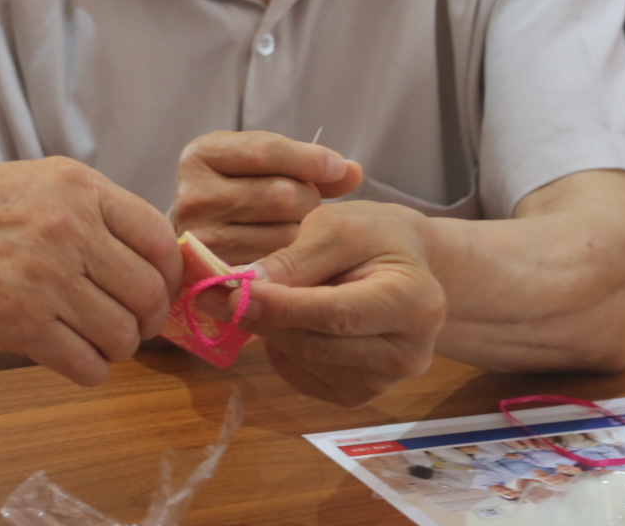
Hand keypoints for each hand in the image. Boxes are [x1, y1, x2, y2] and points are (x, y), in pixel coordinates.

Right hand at [0, 157, 181, 386]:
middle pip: (150, 294)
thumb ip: (96, 214)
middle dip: (146, 321)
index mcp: (80, 187)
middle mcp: (70, 228)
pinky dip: (90, 371)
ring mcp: (45, 277)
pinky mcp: (18, 322)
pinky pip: (86, 364)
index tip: (156, 292)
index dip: (169, 277)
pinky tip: (73, 358)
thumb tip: (156, 263)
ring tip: (93, 341)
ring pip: (122, 336)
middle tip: (128, 326)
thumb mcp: (41, 183)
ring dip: (116, 349)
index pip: (161, 241)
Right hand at [173, 131, 362, 265]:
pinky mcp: (217, 275)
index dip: (310, 159)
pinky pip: (279, 267)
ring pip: (285, 235)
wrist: (202, 237)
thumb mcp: (263, 165)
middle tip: (303, 208)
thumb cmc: (241, 193)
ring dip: (301, 234)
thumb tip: (351, 172)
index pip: (266, 151)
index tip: (339, 168)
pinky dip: (291, 261)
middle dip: (306, 200)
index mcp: (202, 154)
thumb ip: (308, 166)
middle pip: (282, 195)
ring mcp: (202, 238)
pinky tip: (288, 254)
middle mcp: (193, 195)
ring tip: (290, 229)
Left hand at [237, 201, 446, 407]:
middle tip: (210, 293)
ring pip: (303, 361)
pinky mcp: (357, 396)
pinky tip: (285, 319)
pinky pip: (301, 376)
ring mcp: (384, 382)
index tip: (235, 292)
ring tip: (249, 297)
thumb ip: (294, 258)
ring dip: (267, 330)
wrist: (405, 266)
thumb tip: (247, 286)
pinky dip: (280, 347)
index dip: (282, 307)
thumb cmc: (372, 237)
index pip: (337, 314)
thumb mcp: (337, 227)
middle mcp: (408, 354)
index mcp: (414, 303)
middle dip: (260, 317)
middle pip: (317, 343)